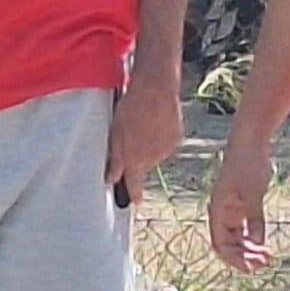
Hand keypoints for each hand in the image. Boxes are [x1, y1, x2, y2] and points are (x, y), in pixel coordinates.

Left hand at [108, 78, 182, 202]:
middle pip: (143, 165)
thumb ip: (115, 160)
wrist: (156, 89)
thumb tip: (112, 179)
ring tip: (143, 124)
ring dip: (149, 144)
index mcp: (135, 159)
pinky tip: (156, 121)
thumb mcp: (116, 134)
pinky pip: (166, 143)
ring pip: (154, 153)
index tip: (136, 201)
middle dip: (138, 156)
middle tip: (132, 136)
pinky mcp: (177, 138)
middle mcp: (153, 159)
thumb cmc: (131, 108)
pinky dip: (161, 136)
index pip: (134, 184)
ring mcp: (166, 149)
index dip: (134, 194)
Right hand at [207, 134, 276, 269]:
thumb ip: (254, 219)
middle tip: (264, 264)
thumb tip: (257, 243)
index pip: (220, 244)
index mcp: (218, 211)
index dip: (233, 258)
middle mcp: (222, 213)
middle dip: (244, 257)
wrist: (249, 143)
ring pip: (238, 238)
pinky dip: (254, 238)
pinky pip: (246, 228)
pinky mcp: (243, 205)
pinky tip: (265, 245)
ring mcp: (232, 210)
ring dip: (250, 250)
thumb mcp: (253, 194)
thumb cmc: (246, 165)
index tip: (249, 269)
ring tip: (267, 257)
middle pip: (229, 244)